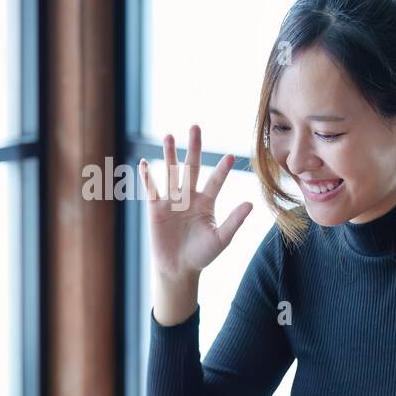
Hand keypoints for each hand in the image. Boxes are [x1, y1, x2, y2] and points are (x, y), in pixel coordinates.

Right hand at [139, 125, 252, 281]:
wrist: (178, 269)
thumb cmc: (202, 255)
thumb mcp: (221, 239)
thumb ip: (234, 221)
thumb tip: (251, 204)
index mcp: (207, 202)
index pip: (216, 181)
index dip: (222, 170)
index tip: (230, 156)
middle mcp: (189, 197)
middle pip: (191, 167)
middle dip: (194, 148)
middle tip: (195, 127)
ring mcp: (172, 201)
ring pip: (171, 172)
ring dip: (170, 155)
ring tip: (169, 136)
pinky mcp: (156, 208)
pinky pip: (152, 189)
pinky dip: (148, 177)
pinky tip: (144, 163)